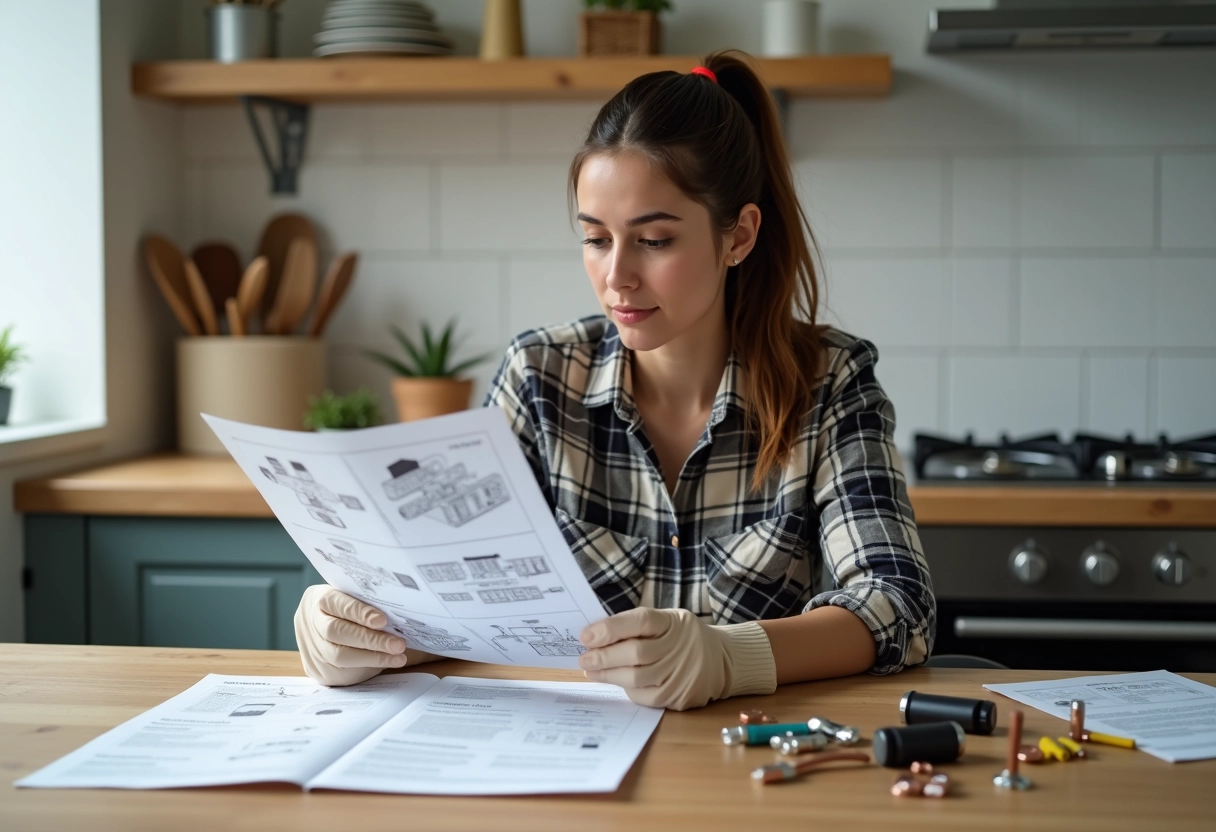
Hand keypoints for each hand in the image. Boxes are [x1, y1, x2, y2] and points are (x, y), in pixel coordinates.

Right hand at [294, 586, 433, 685]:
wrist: (323, 627)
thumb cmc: (351, 608)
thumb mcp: (354, 597)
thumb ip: (370, 600)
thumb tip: (409, 606)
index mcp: (318, 599)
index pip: (336, 603)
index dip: (359, 612)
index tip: (383, 620)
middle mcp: (309, 623)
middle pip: (336, 632)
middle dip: (370, 639)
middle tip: (399, 644)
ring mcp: (311, 649)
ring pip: (339, 656)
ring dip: (372, 657)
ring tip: (398, 656)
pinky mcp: (318, 671)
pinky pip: (342, 672)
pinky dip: (367, 667)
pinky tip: (387, 663)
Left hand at [577, 607, 776, 710]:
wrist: (721, 660)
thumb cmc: (681, 637)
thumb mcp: (666, 620)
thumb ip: (635, 625)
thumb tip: (595, 636)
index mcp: (673, 623)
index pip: (640, 621)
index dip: (610, 628)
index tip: (586, 636)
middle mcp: (679, 648)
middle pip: (635, 653)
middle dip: (604, 657)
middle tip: (585, 658)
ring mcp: (680, 675)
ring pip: (636, 679)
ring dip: (608, 675)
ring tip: (592, 670)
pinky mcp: (678, 698)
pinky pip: (643, 696)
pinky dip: (625, 688)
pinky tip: (615, 681)